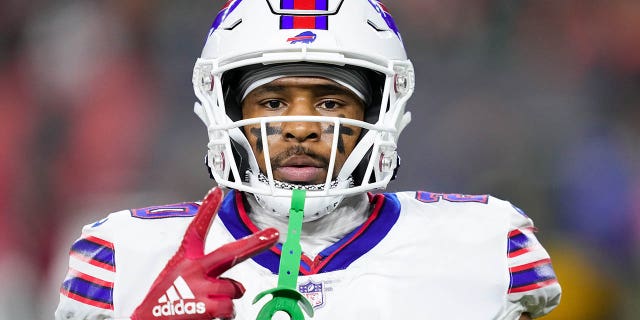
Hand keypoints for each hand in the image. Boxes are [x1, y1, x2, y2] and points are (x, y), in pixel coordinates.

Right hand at [131, 187, 278, 319]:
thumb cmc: (163, 305)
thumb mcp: (175, 279)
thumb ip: (203, 275)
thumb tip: (233, 286)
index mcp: (184, 260)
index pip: (196, 230)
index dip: (207, 210)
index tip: (216, 192)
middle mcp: (193, 270)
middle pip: (231, 253)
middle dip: (255, 243)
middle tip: (272, 235)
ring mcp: (200, 287)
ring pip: (234, 289)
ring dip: (227, 299)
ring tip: (206, 305)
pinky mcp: (205, 306)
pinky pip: (230, 308)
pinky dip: (225, 314)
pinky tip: (208, 316)